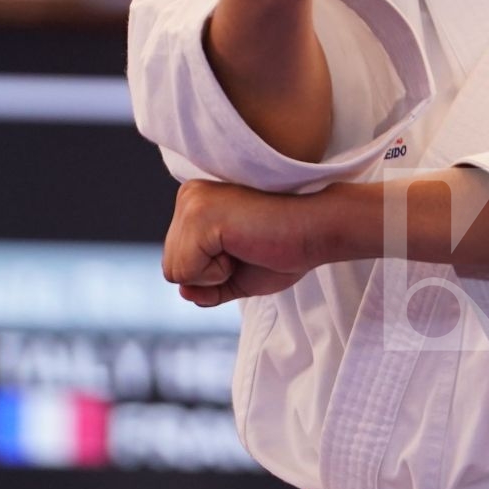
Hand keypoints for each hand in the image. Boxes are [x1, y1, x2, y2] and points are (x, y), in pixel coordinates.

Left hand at [162, 179, 327, 306]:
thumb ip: (208, 285)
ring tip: (245, 245)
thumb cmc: (286, 248)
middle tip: (248, 248)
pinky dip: (216, 274)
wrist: (317, 231)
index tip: (248, 249)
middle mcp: (189, 196)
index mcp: (197, 203)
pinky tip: (242, 246)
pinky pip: (185, 271)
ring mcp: (192, 203)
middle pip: (171, 268)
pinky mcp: (199, 215)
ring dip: (214, 274)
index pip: (178, 261)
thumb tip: (184, 292)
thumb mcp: (239, 275)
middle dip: (211, 275)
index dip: (214, 273)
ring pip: (174, 271)